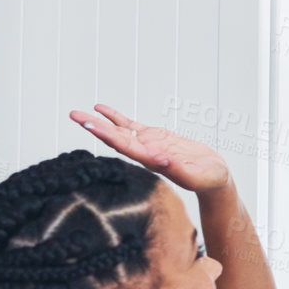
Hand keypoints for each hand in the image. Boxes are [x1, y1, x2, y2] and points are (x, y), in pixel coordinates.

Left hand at [71, 104, 229, 193]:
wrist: (214, 178)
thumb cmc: (208, 179)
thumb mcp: (196, 175)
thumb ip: (178, 169)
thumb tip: (159, 160)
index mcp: (152, 161)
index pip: (125, 146)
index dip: (107, 135)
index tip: (90, 125)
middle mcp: (145, 153)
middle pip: (115, 137)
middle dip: (94, 126)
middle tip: (74, 115)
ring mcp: (148, 144)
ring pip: (119, 130)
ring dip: (99, 121)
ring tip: (78, 112)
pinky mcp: (155, 137)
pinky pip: (130, 125)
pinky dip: (116, 117)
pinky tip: (101, 109)